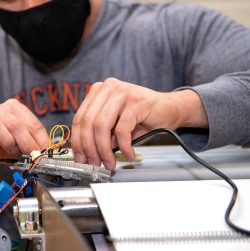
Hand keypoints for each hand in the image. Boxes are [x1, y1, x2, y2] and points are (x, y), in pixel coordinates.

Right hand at [0, 99, 48, 182]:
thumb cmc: (1, 146)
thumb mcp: (20, 144)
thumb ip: (32, 144)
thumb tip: (46, 151)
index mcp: (12, 108)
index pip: (31, 121)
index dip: (40, 138)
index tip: (44, 151)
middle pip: (15, 123)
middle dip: (26, 142)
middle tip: (32, 156)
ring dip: (8, 142)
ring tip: (11, 151)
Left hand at [71, 78, 207, 169]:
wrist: (171, 109)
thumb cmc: (143, 116)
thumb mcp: (115, 125)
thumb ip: (100, 134)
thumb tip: (87, 153)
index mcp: (98, 91)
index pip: (79, 117)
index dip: (77, 141)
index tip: (80, 157)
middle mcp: (108, 87)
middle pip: (88, 122)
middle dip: (90, 148)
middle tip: (94, 163)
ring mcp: (122, 92)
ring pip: (102, 126)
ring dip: (104, 149)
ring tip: (110, 162)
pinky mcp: (136, 101)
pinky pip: (122, 130)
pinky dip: (124, 146)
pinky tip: (129, 154)